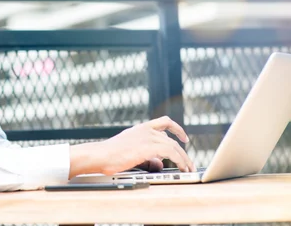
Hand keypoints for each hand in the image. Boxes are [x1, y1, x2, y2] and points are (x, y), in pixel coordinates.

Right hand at [69, 116, 195, 177]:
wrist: (100, 155)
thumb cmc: (110, 156)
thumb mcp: (132, 154)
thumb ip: (148, 158)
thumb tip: (161, 164)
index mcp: (141, 128)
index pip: (164, 122)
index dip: (176, 129)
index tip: (183, 137)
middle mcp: (146, 130)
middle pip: (172, 138)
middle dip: (183, 152)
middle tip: (189, 164)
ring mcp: (147, 136)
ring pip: (174, 146)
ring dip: (184, 158)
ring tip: (189, 169)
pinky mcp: (149, 146)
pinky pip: (171, 152)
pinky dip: (179, 160)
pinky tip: (182, 168)